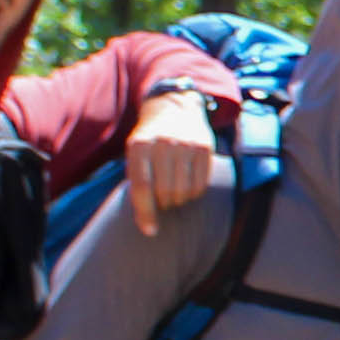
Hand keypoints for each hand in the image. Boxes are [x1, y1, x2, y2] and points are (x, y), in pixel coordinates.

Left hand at [123, 91, 219, 237]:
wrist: (174, 108)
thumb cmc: (150, 141)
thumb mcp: (135, 155)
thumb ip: (137, 185)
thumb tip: (148, 227)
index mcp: (139, 145)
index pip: (142, 187)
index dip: (145, 213)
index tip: (150, 231)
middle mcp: (162, 142)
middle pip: (165, 191)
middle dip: (163, 204)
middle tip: (162, 201)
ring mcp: (185, 143)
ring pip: (184, 191)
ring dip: (178, 200)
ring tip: (173, 194)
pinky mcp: (204, 146)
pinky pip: (201, 185)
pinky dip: (193, 193)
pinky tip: (187, 187)